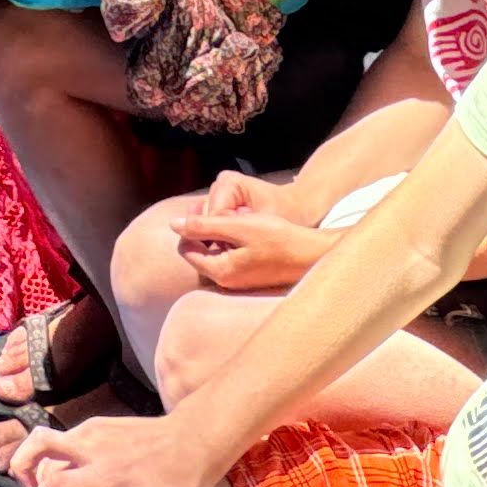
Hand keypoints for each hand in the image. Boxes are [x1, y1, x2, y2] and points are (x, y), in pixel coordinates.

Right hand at [12, 408, 222, 486]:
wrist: (200, 440)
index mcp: (105, 476)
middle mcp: (92, 447)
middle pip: (35, 450)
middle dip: (22, 481)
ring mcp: (94, 430)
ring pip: (44, 440)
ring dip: (32, 466)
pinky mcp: (99, 424)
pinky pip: (63, 438)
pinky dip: (51, 457)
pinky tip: (67, 479)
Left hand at [172, 205, 334, 293]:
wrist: (312, 254)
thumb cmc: (278, 238)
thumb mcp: (239, 226)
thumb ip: (204, 226)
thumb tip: (173, 224)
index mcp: (220, 272)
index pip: (187, 249)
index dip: (188, 225)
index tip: (200, 204)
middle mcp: (226, 282)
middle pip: (199, 252)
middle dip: (201, 228)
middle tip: (211, 205)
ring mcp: (238, 281)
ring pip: (213, 253)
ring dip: (215, 233)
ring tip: (229, 213)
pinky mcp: (249, 276)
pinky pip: (228, 257)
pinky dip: (228, 240)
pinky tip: (241, 225)